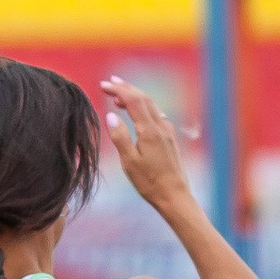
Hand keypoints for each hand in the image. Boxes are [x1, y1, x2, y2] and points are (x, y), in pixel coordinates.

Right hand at [100, 78, 194, 217]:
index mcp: (149, 131)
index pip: (133, 100)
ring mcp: (167, 132)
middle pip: (144, 98)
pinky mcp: (169, 138)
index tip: (104, 85)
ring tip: (118, 97)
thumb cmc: (150, 183)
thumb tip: (111, 116)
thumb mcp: (129, 162)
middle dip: (126, 87)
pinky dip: (143, 108)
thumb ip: (120, 137)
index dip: (118, 89)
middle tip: (110, 82)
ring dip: (135, 97)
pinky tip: (137, 113)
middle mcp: (160, 127)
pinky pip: (156, 114)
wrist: (175, 196)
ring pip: (151, 105)